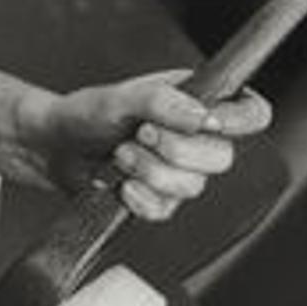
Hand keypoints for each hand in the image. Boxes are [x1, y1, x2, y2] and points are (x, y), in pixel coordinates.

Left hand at [44, 73, 270, 219]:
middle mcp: (196, 137)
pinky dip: (139, 197)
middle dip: (175, 149)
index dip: (239, 121)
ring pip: (193, 187)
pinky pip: (167, 209)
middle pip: (223, 158)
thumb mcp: (121, 96)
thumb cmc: (87, 114)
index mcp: (198, 101)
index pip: (251, 113)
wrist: (55, 147)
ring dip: (149, 171)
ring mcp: (181, 171)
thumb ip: (162, 100)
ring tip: (121, 153)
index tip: (208, 121)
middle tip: (141, 133)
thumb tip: (201, 117)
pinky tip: (121, 182)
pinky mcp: (161, 199)